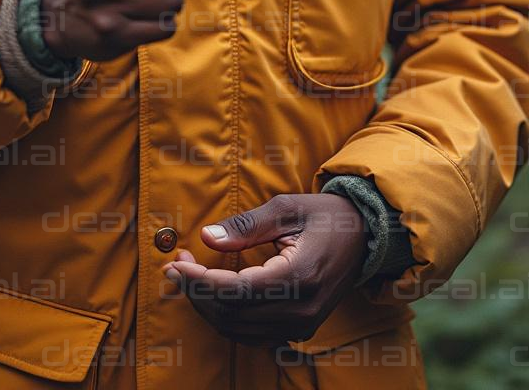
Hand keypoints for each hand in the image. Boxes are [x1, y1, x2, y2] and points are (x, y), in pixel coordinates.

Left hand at [162, 193, 367, 347]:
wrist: (365, 237)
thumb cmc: (325, 216)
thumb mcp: (287, 208)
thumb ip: (246, 226)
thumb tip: (207, 238)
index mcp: (299, 277)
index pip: (236, 291)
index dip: (200, 282)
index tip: (176, 264)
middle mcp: (301, 310)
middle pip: (232, 314)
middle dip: (197, 292)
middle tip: (177, 265)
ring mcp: (302, 325)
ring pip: (238, 329)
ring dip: (208, 306)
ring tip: (190, 276)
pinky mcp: (299, 329)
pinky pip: (252, 333)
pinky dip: (227, 316)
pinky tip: (214, 292)